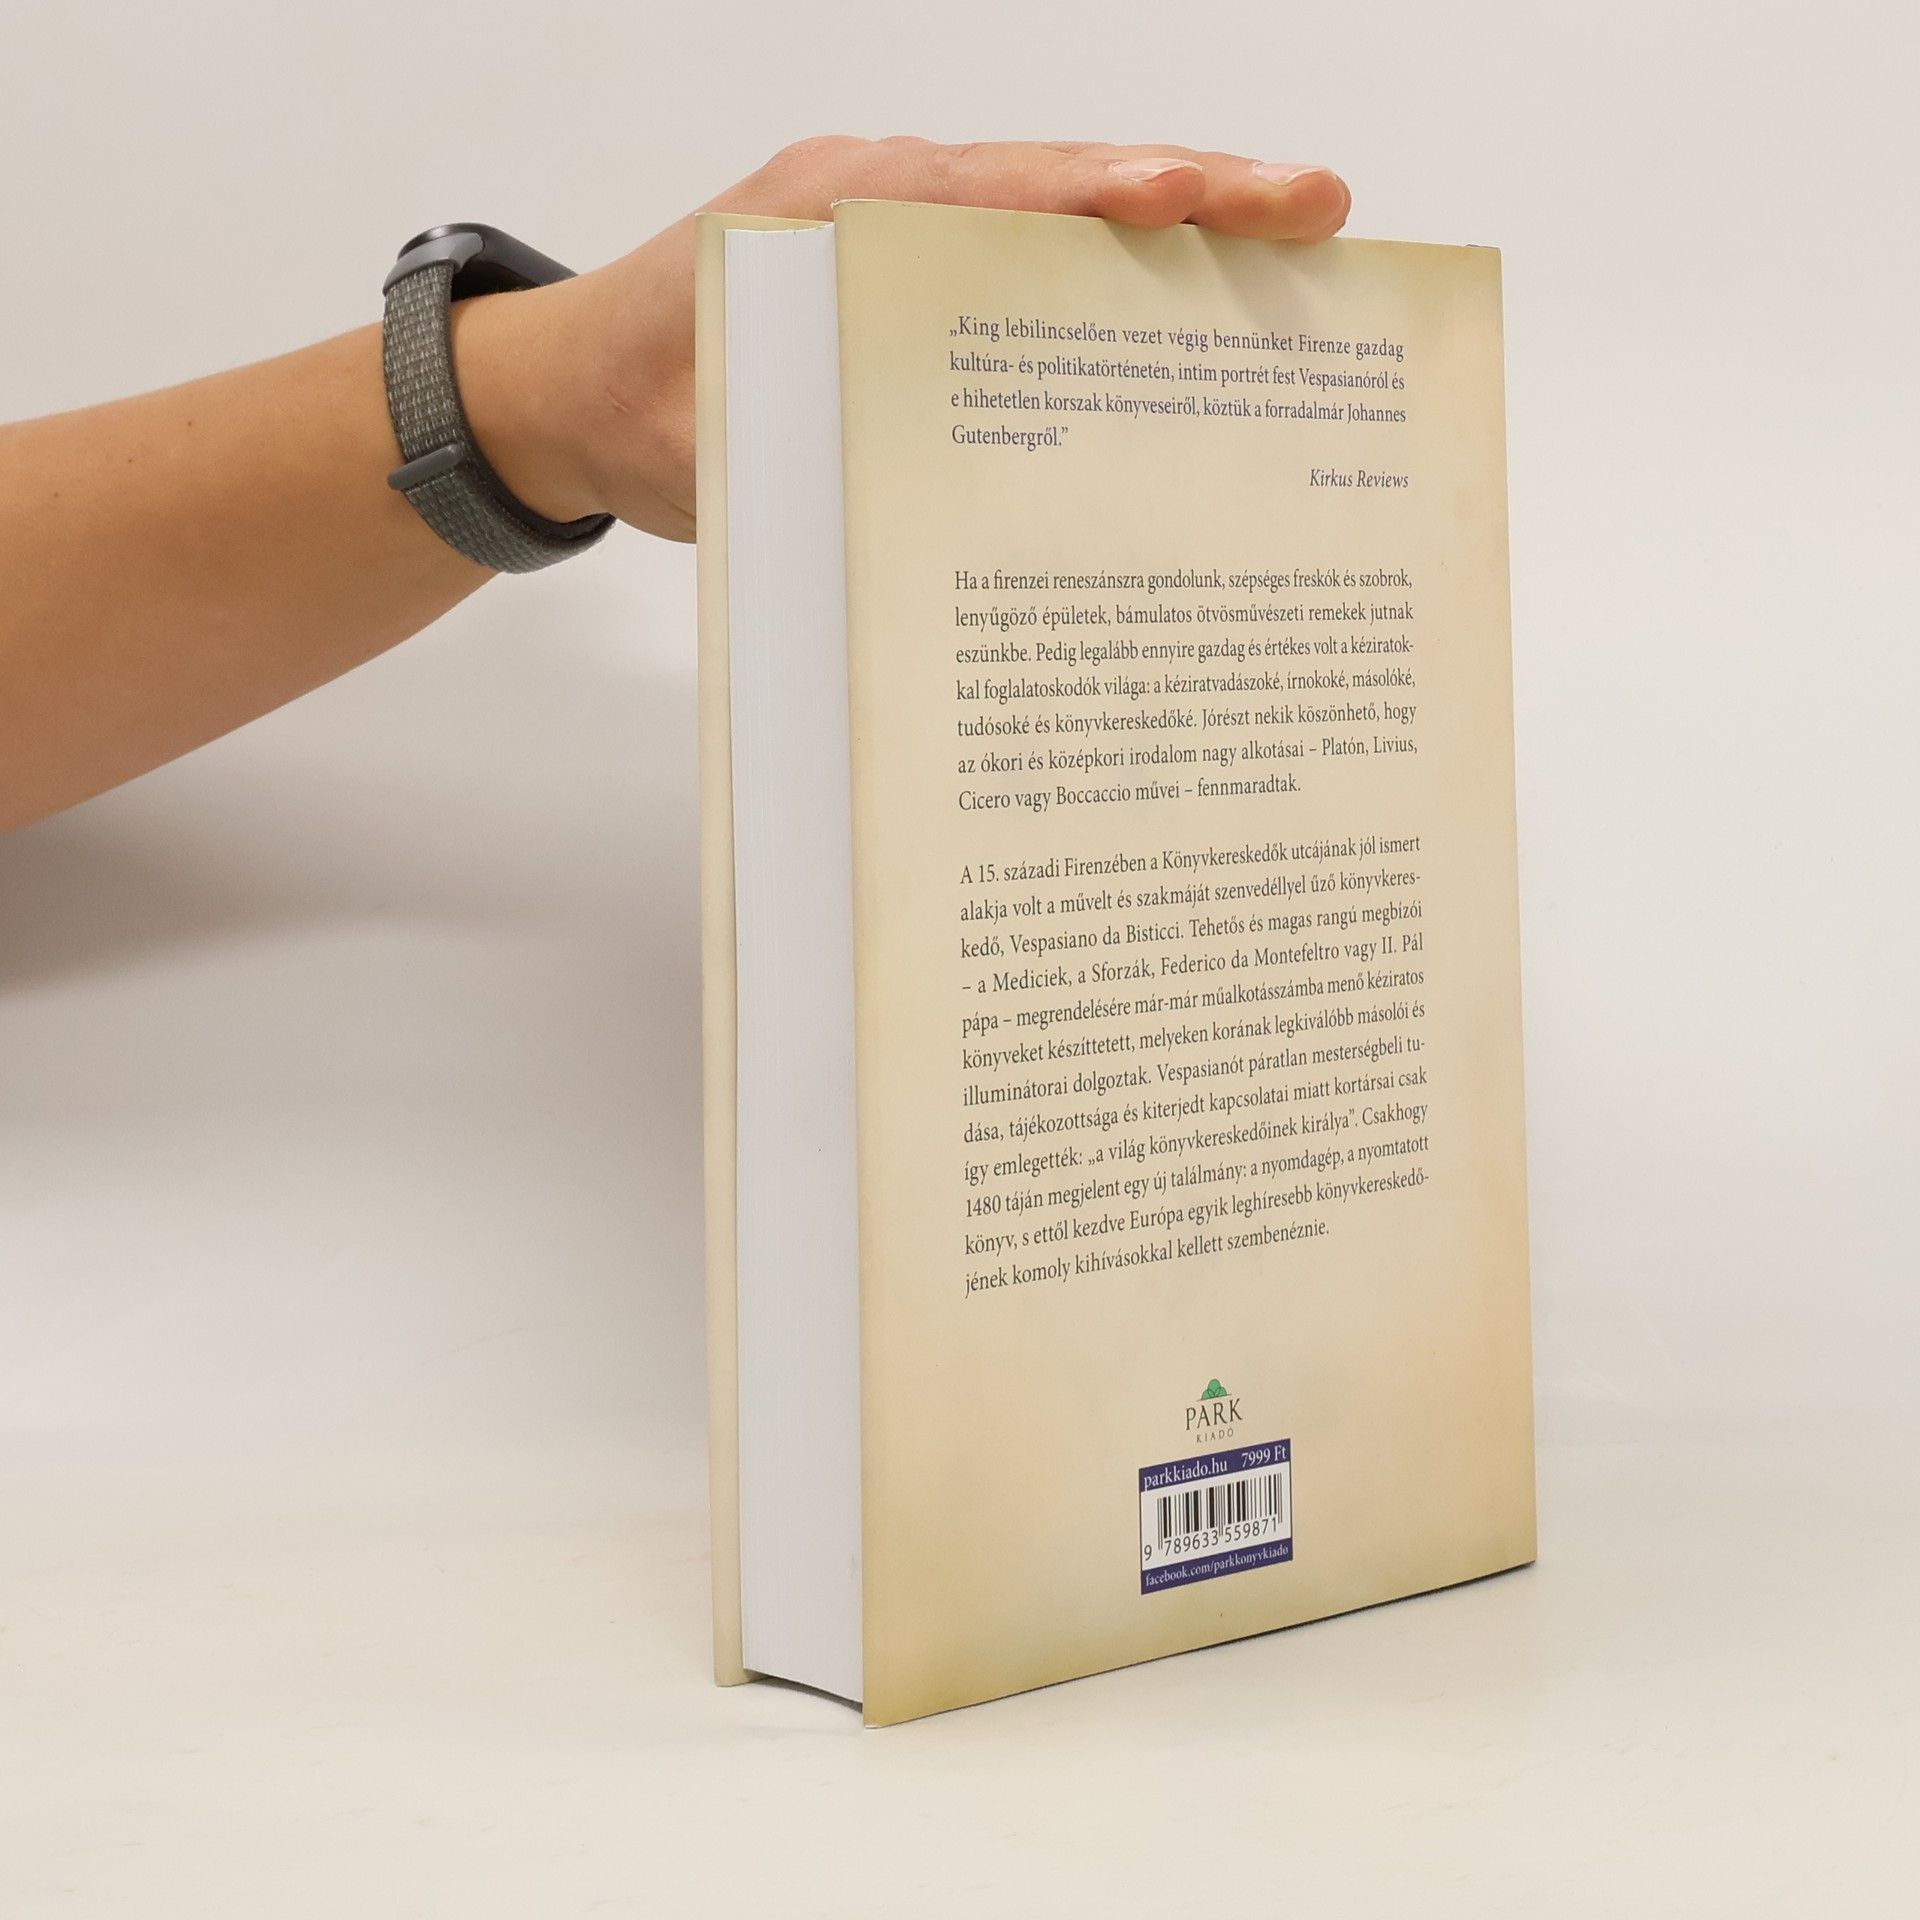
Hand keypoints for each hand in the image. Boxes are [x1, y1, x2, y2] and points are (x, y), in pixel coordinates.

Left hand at [456, 138, 1350, 541]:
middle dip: (1192, 194)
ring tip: (1287, 248)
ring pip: (1053, 220)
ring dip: (1166, 237)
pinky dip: (1103, 281)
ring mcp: (897, 230)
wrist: (562, 393)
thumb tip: (918, 495)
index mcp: (834, 212)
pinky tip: (1177, 318)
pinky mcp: (904, 279)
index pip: (996, 191)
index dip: (1109, 197)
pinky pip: (1020, 265)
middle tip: (1316, 207)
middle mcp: (879, 198)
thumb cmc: (628, 408)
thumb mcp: (704, 446)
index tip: (1207, 197)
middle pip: (1057, 186)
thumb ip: (801, 455)